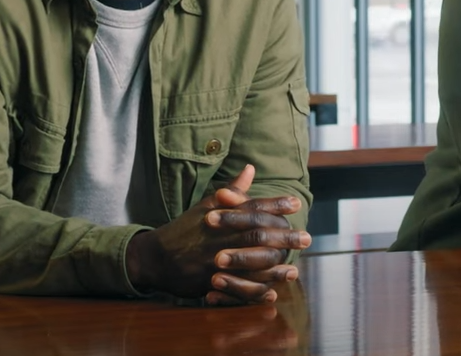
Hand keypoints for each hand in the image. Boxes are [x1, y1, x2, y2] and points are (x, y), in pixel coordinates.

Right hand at [126, 164, 311, 303]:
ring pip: (248, 264)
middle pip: (254, 235)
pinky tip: (272, 293)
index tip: (295, 204)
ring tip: (295, 269)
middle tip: (306, 238)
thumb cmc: (185, 230)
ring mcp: (213, 261)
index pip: (249, 208)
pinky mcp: (208, 282)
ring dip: (274, 268)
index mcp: (218, 216)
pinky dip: (255, 293)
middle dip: (283, 237)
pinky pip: (235, 289)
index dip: (273, 205)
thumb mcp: (205, 207)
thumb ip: (231, 192)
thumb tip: (250, 168)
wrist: (154, 258)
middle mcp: (217, 237)